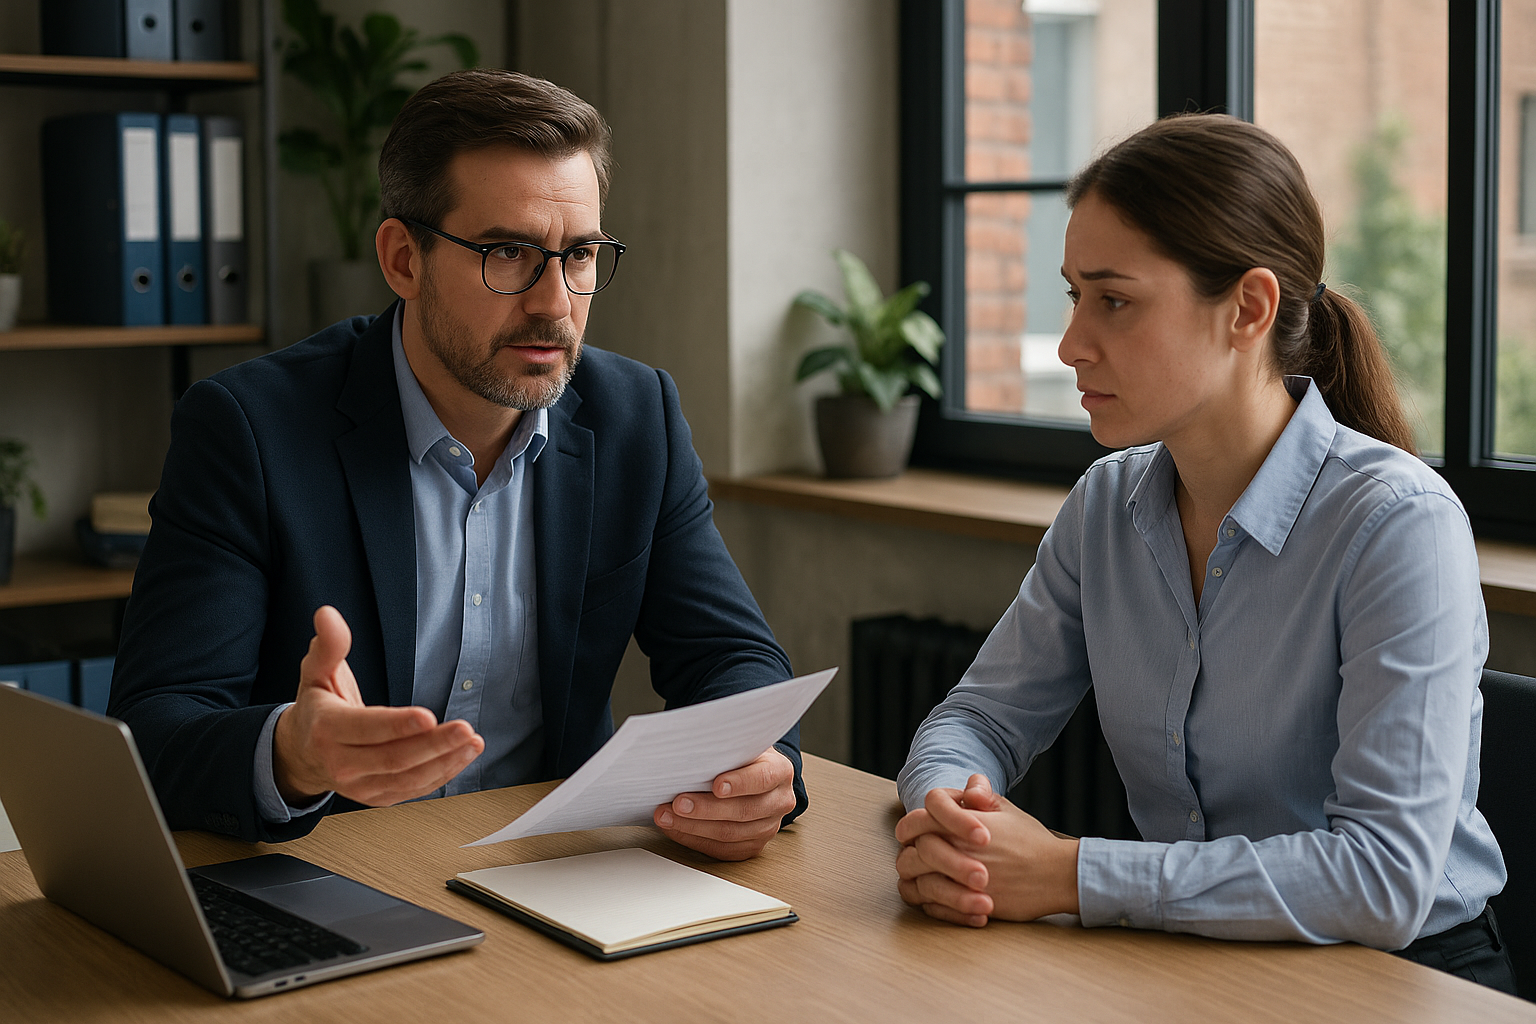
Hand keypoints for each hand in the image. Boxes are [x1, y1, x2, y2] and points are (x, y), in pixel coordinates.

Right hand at [272, 606, 484, 806]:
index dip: (398, 725)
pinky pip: (412, 790)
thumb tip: (327, 615)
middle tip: (466, 730)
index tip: (429, 716)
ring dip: (445, 762)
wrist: (302, 753)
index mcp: (327, 730)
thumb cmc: (316, 707)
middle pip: (393, 758)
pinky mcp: (377, 797)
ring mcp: (360, 786)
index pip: (367, 729)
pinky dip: (441, 776)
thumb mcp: (316, 672)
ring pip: (407, 779)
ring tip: (473, 743)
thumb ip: (328, 645)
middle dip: (434, 745)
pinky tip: (462, 757)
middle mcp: (342, 764)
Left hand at [653, 747, 795, 860]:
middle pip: (743, 811)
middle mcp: (779, 801)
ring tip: (666, 816)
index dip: (739, 783)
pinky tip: (676, 829)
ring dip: (693, 827)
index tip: (715, 785)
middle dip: (705, 808)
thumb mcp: (740, 745)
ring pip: (730, 834)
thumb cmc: (742, 758)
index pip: (762, 779)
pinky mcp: (752, 846)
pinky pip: (722, 849)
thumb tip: (690, 750)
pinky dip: (695, 839)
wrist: (754, 776)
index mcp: (780, 771)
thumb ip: (725, 749)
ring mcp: (768, 827)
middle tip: (677, 803)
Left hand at [894, 774, 1078, 926]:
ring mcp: (959, 881)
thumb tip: (968, 785)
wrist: (1055, 874)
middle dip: (911, 855)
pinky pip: (931, 908)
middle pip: (909, 854)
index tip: (921, 832)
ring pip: (915, 883)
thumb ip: (981, 796)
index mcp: (959, 825)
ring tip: (929, 878)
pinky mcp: (967, 906)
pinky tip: (940, 898)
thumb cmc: (1030, 841)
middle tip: (920, 856)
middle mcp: (955, 851)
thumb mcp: (1006, 810)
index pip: (916, 820)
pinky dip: (930, 904)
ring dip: (917, 880)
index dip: (912, 825)